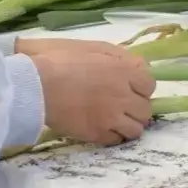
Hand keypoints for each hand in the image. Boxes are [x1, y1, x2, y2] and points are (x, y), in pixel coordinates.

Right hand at [28, 40, 154, 145]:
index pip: (150, 85)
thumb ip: (120, 57)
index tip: (131, 86)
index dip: (141, 86)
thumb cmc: (61, 59)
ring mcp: (111, 118)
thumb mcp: (94, 47)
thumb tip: (137, 67)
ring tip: (116, 119)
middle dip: (137, 106)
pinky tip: (103, 127)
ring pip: (136, 129)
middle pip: (146, 109)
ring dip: (129, 123)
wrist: (37, 84)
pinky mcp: (97, 134)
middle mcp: (123, 96)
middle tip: (123, 103)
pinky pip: (116, 140)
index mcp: (124, 71)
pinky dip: (114, 135)